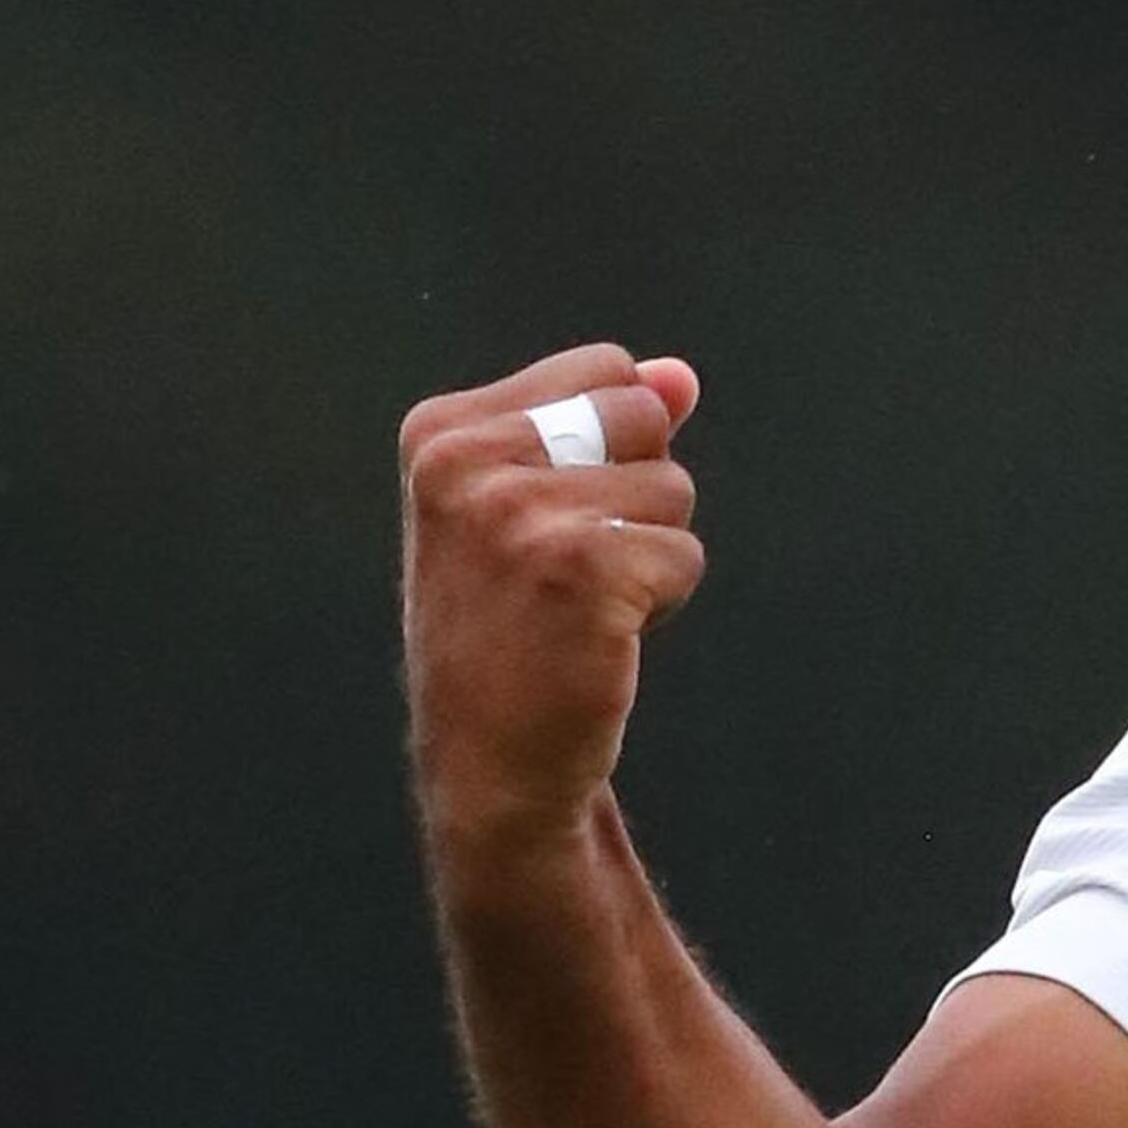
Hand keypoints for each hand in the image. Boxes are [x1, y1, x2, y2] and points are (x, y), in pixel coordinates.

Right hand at [401, 346, 706, 849]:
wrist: (491, 758)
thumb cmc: (517, 625)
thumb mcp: (534, 506)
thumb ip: (604, 426)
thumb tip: (680, 376)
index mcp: (443, 431)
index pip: (608, 369)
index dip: (614, 445)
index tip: (548, 516)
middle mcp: (464, 461)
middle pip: (644, 414)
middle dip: (639, 491)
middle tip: (568, 566)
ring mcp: (516, 513)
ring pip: (673, 488)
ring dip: (650, 551)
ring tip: (578, 603)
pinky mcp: (578, 567)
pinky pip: (684, 554)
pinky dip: (662, 599)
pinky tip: (597, 635)